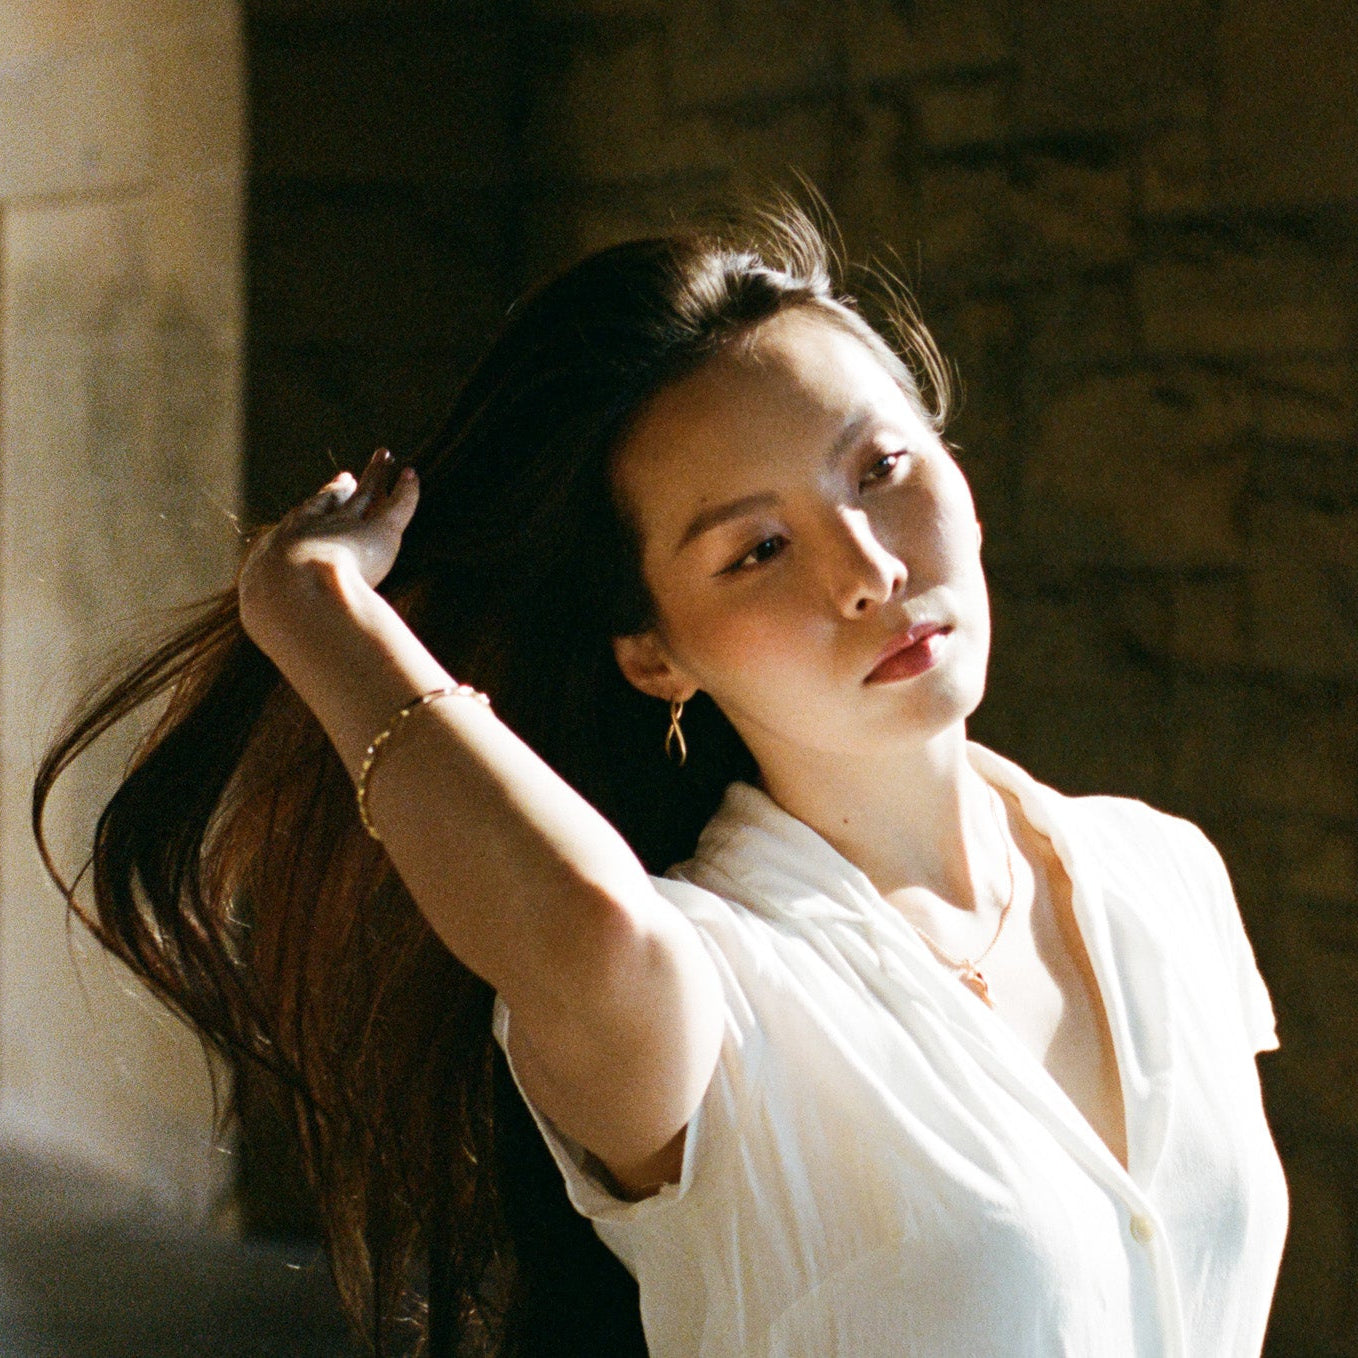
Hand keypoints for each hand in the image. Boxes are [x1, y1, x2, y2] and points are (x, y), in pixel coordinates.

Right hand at [238, 449, 418, 647]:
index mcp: (284, 555)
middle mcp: (313, 534)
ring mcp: (346, 528)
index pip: (302, 532)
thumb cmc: (281, 620)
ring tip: (385, 457)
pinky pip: (396, 506)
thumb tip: (308, 680)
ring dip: (375, 477)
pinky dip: (406, 492)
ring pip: (364, 497)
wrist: (291, 597)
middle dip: (338, 491)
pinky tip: (413, 477)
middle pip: (329, 506)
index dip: (312, 521)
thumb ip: (300, 645)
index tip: (316, 514)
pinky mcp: (379, 532)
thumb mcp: (282, 631)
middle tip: (347, 477)